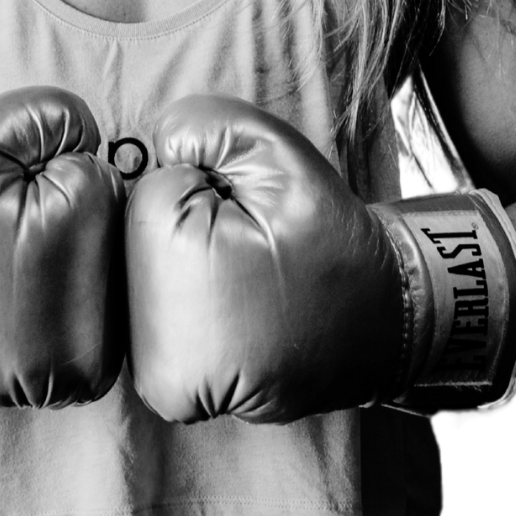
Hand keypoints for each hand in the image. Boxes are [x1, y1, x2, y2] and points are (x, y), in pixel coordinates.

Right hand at [0, 86, 127, 407]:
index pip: (102, 180)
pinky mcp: (67, 385)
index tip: (1, 202)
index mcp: (77, 236)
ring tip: (4, 270)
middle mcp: (90, 312)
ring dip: (70, 267)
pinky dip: (62, 308)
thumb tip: (101, 144)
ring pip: (108, 277)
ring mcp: (80, 361)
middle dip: (67, 222)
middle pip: (115, 234)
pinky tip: (14, 304)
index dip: (48, 177)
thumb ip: (58, 116)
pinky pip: (93, 321)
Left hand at [125, 95, 405, 424]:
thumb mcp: (283, 157)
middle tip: (252, 251)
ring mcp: (156, 381)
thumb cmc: (330, 242)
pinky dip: (182, 300)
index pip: (152, 191)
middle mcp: (154, 352)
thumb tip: (158, 143)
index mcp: (179, 282)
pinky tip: (229, 309)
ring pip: (139, 273)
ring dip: (182, 263)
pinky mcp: (163, 389)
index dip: (205, 189)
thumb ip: (210, 126)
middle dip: (187, 228)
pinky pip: (149, 312)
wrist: (378, 328)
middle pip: (136, 238)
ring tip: (244, 281)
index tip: (250, 221)